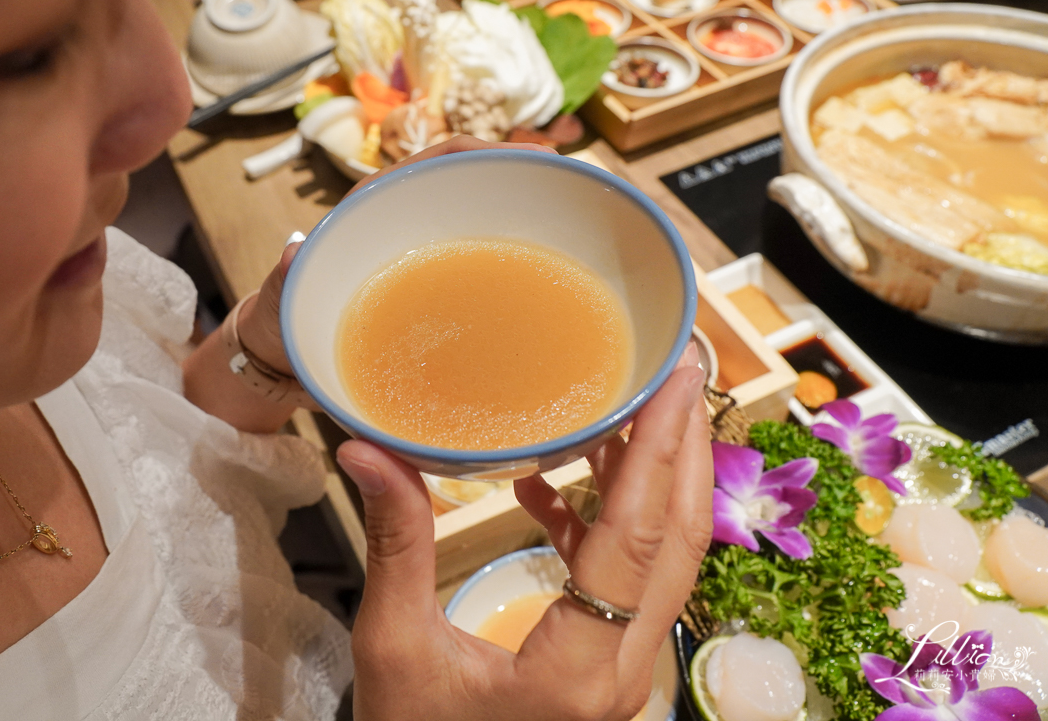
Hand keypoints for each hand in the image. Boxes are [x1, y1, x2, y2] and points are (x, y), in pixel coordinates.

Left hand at [235, 136, 556, 375]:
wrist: (283, 369)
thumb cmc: (280, 325)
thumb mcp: (280, 301)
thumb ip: (284, 278)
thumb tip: (296, 249)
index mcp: (375, 210)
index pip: (439, 161)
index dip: (489, 151)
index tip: (536, 155)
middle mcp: (410, 227)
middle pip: (478, 191)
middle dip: (527, 186)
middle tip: (580, 195)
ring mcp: (429, 264)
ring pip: (487, 233)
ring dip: (528, 231)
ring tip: (581, 241)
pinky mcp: (440, 301)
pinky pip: (483, 280)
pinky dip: (514, 279)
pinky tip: (547, 299)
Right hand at [337, 343, 712, 720]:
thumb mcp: (395, 645)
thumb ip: (396, 543)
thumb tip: (366, 449)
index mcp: (575, 669)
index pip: (633, 539)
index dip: (657, 450)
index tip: (673, 380)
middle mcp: (621, 670)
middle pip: (676, 544)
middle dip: (681, 452)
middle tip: (674, 375)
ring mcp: (623, 672)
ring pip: (663, 561)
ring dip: (650, 484)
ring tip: (622, 414)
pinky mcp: (606, 667)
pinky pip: (625, 584)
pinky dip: (601, 528)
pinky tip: (549, 491)